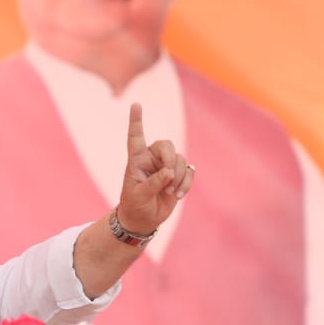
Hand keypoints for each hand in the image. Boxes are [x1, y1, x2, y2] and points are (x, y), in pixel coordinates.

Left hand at [114, 103, 194, 235]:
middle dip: (170, 159)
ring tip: (169, 192)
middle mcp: (152, 159)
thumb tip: (169, 172)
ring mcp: (166, 166)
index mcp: (136, 160)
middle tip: (168, 176)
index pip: (136, 137)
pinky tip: (177, 195)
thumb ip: (153, 183)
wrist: (144, 220)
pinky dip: (186, 183)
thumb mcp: (138, 196)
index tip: (135, 104)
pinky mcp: (178, 176)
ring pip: (180, 159)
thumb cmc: (135, 205)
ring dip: (178, 177)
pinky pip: (189, 171)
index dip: (136, 120)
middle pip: (166, 145)